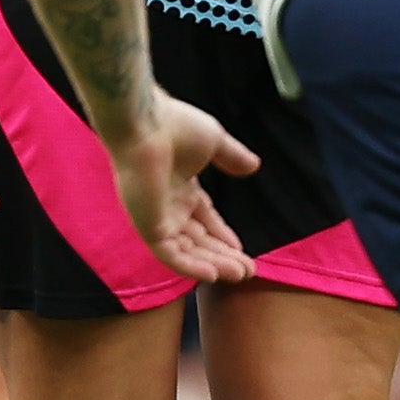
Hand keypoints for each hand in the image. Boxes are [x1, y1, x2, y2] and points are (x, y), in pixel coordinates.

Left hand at [108, 91, 258, 287]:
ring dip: (213, 264)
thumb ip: (232, 156)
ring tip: (239, 274)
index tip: (242, 252)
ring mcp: (156, 217)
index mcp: (180, 188)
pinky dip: (190, 266)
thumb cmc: (175, 126)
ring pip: (187, 251)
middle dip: (223, 256)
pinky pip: (169, 255)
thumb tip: (254, 165)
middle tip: (248, 271)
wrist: (145, 125)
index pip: (204, 220)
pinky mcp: (147, 225)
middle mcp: (168, 206)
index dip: (222, 236)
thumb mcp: (215, 141)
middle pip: (198, 240)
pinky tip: (213, 274)